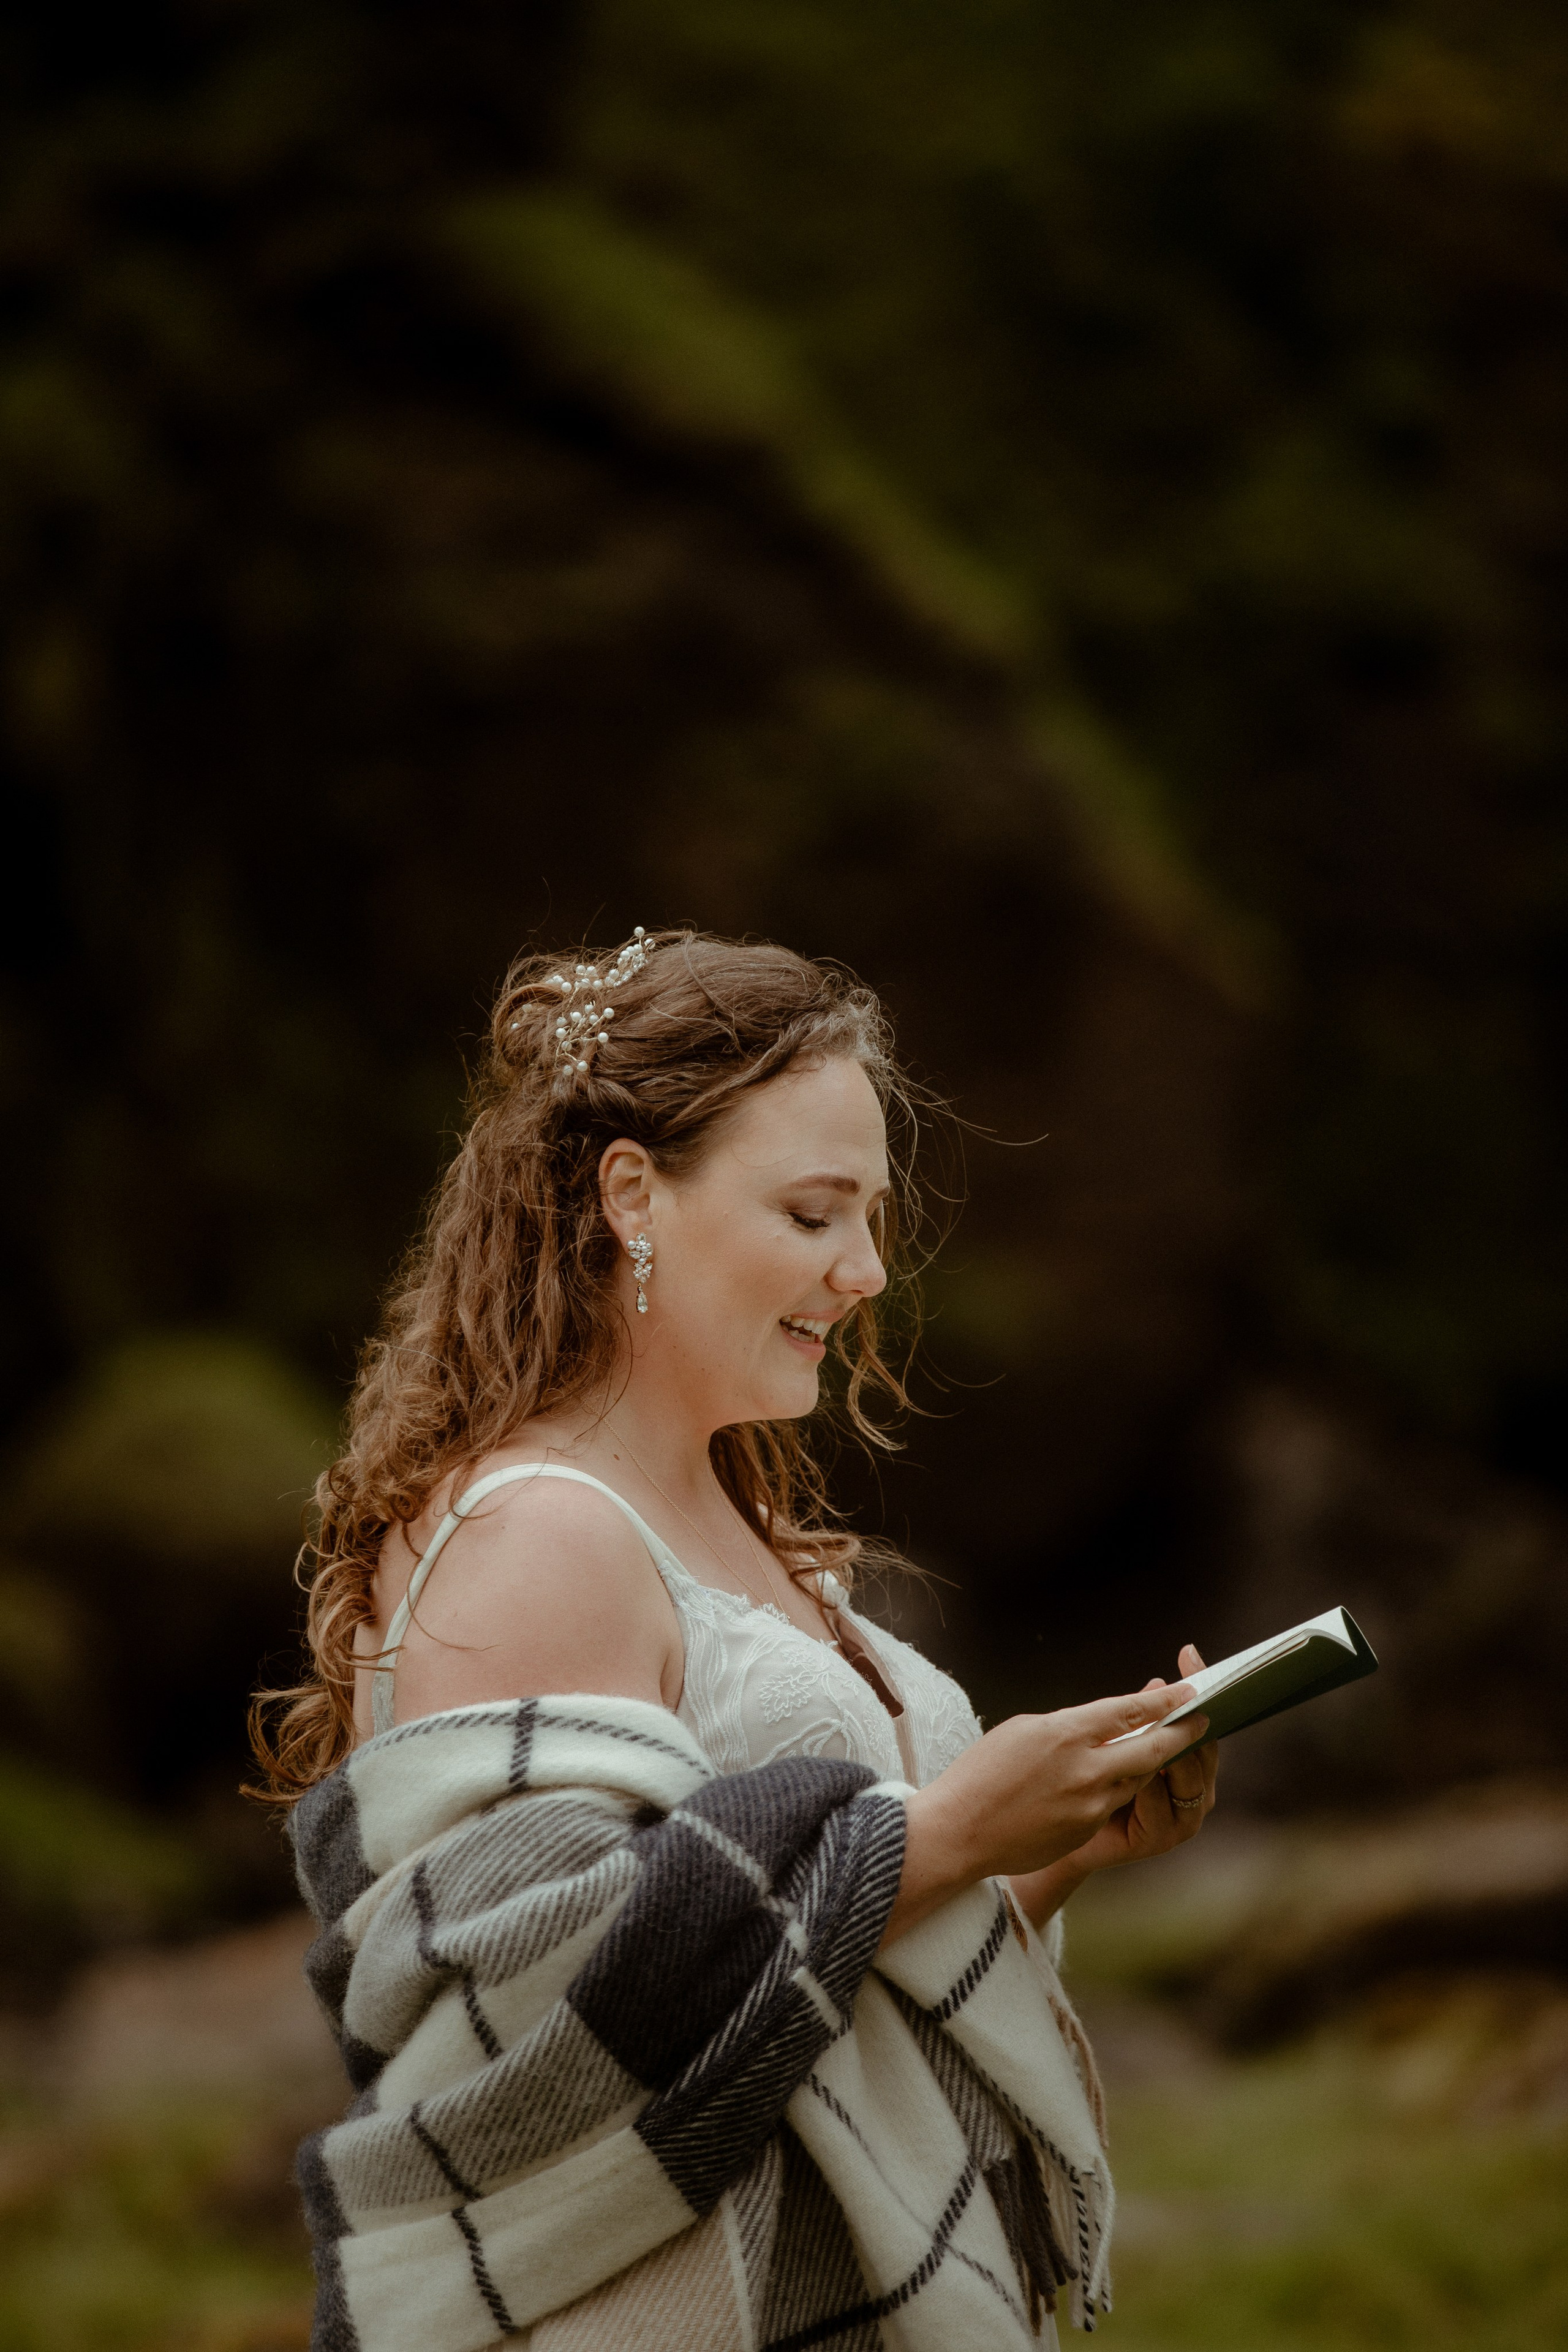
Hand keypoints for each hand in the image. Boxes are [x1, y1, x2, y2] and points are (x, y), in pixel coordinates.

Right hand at [882, 1675, 1207, 1947]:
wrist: (959, 1832)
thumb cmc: (982, 1772)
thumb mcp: (1022, 1731)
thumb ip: (1068, 1725)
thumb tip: (1101, 1722)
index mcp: (1065, 1733)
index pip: (1128, 1710)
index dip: (1163, 1700)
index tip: (1188, 1690)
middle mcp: (1085, 1769)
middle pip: (1152, 1747)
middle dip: (1182, 1733)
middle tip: (1202, 1720)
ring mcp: (1089, 1805)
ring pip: (1137, 1778)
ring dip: (1152, 1763)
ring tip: (1166, 1746)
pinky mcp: (1085, 1831)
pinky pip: (1113, 1803)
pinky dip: (1119, 1788)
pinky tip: (1115, 1780)